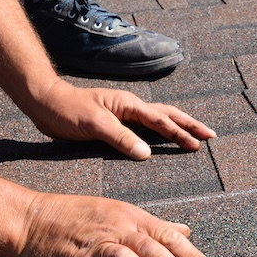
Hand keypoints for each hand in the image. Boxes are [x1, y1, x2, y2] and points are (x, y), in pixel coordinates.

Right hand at [18, 192, 216, 256]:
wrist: (33, 220)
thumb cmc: (82, 218)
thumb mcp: (121, 213)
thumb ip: (155, 226)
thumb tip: (186, 232)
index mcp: (132, 218)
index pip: (168, 236)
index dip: (191, 256)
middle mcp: (116, 230)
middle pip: (152, 250)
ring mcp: (94, 248)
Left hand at [28, 80, 215, 159]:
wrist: (45, 102)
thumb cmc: (66, 111)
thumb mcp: (94, 125)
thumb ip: (121, 138)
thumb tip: (147, 153)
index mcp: (129, 105)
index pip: (161, 121)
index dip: (180, 134)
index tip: (197, 145)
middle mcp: (131, 107)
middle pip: (169, 114)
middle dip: (191, 125)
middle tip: (211, 136)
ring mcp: (125, 113)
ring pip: (160, 118)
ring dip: (180, 126)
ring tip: (197, 135)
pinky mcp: (118, 122)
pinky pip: (147, 126)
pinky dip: (163, 130)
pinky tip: (167, 137)